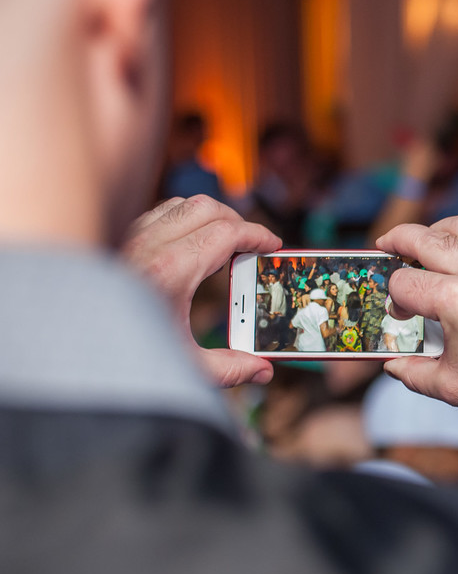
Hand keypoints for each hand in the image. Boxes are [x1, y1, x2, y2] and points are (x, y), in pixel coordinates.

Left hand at [122, 196, 281, 387]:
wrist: (69, 345)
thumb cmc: (120, 354)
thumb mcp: (184, 366)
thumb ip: (229, 368)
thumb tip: (262, 369)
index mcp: (171, 271)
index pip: (226, 232)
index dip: (257, 236)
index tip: (273, 245)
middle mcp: (148, 245)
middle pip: (207, 208)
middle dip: (238, 220)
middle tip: (254, 244)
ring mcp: (130, 237)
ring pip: (181, 204)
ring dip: (209, 216)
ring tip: (226, 242)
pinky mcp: (118, 239)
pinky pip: (160, 214)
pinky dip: (183, 220)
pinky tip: (191, 246)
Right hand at [377, 212, 457, 422]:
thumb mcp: (452, 386)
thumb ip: (414, 373)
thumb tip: (394, 364)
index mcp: (456, 301)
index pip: (405, 283)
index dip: (395, 299)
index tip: (402, 312)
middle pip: (424, 239)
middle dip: (397, 241)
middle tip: (387, 245)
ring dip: (441, 229)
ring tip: (431, 240)